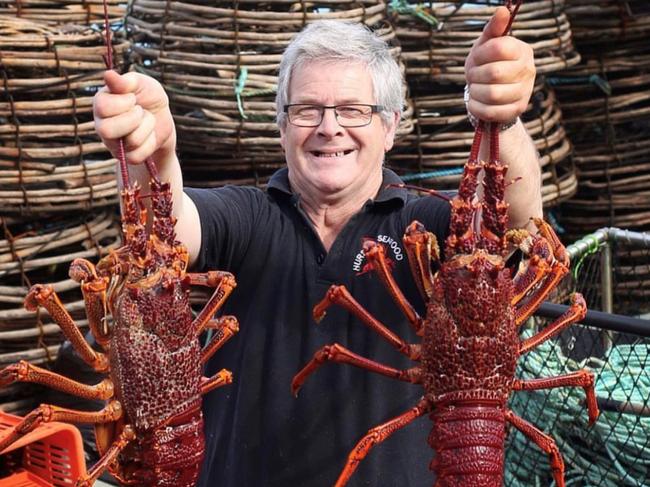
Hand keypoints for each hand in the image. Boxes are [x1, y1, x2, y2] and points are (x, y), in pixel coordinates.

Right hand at [93, 71, 175, 164]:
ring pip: (129, 142)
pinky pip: (136, 156)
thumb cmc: (149, 97)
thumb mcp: (143, 84)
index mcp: (101, 103)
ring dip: (147, 128)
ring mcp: (113, 143)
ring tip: (147, 120)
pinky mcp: (125, 157)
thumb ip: (127, 80)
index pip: (102, 107)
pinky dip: (150, 144)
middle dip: (134, 118)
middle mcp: (102, 124)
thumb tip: (108, 75)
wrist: (163, 118)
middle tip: (140, 111)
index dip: (124, 102)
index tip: (133, 98)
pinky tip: (149, 136)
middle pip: (107, 130)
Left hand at [464, 6, 534, 122]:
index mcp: (521, 50)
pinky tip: (475, 101)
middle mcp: (528, 70)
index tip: (476, 58)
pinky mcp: (517, 110)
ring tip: (474, 88)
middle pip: (494, 73)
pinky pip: (491, 111)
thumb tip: (502, 10)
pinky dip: (476, 107)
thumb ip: (493, 28)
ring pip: (492, 94)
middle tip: (472, 76)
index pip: (498, 48)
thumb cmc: (487, 64)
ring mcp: (525, 92)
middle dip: (475, 75)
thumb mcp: (486, 44)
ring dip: (475, 92)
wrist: (493, 92)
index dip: (480, 54)